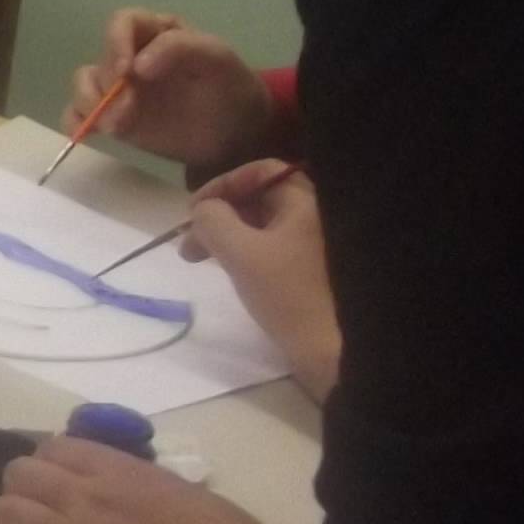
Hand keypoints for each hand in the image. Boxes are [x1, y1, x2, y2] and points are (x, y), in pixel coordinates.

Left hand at [0, 437, 295, 523]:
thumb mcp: (179, 489)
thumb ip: (135, 483)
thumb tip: (114, 488)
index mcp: (117, 470)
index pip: (52, 447)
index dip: (50, 462)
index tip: (59, 478)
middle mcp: (84, 498)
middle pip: (18, 475)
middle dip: (23, 488)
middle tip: (39, 508)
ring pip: (4, 515)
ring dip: (11, 522)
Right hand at [66, 10, 288, 179]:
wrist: (238, 134)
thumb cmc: (231, 89)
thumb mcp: (217, 59)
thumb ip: (181, 48)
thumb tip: (136, 66)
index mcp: (157, 32)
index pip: (123, 23)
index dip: (116, 43)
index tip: (126, 72)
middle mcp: (132, 56)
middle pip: (102, 60)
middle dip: (108, 87)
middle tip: (126, 115)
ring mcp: (121, 90)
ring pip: (85, 86)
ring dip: (90, 105)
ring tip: (116, 129)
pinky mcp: (114, 118)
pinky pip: (81, 115)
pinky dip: (77, 123)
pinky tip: (92, 135)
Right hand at [185, 159, 340, 401]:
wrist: (334, 351)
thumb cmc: (288, 294)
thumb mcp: (239, 252)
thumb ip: (212, 220)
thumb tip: (203, 210)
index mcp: (306, 202)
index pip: (260, 171)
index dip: (222, 185)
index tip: (193, 211)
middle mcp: (316, 216)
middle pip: (260, 198)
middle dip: (220, 214)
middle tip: (188, 243)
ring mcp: (316, 244)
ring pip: (264, 225)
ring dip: (228, 235)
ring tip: (199, 260)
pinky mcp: (314, 270)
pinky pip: (274, 246)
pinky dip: (247, 252)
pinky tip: (230, 271)